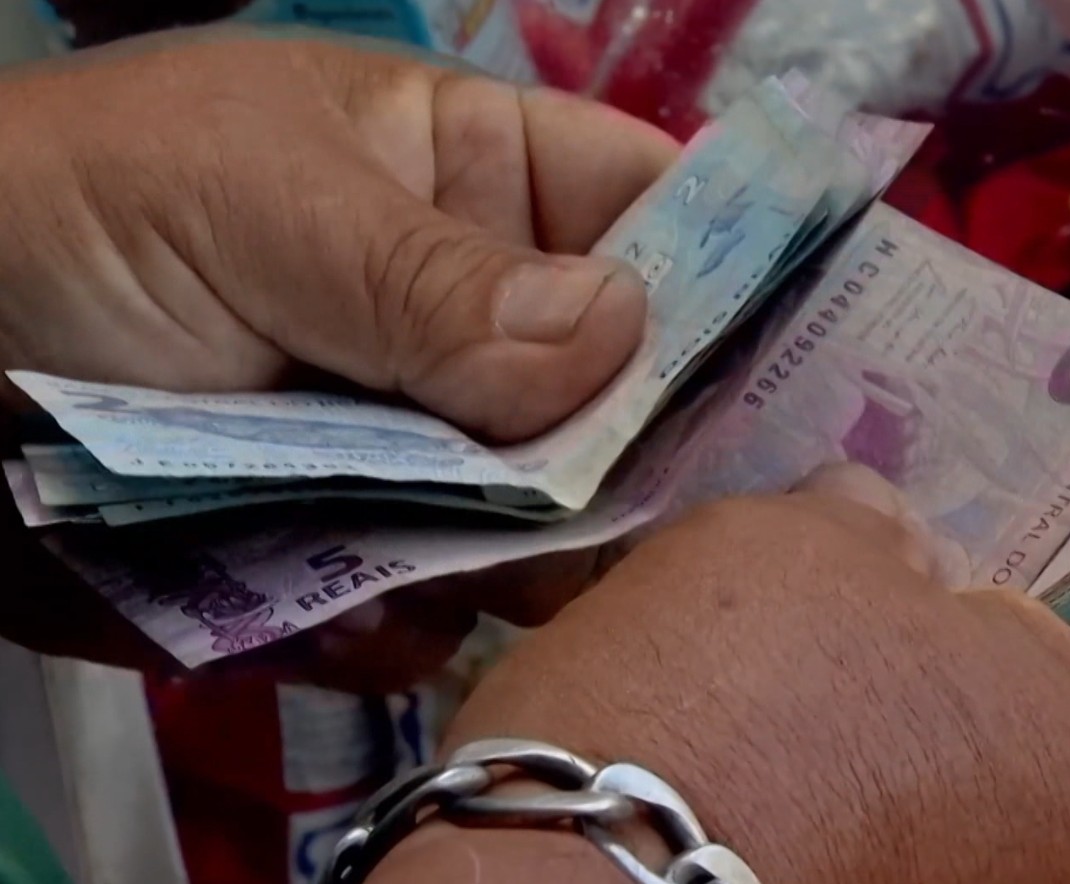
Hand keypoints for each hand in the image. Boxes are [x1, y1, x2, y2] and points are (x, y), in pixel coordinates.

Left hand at [0, 30, 677, 685]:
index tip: (800, 365)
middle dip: (634, 452)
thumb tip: (616, 336)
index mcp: (469, 180)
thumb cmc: (70, 211)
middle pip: (625, 391)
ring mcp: (419, 440)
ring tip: (484, 568)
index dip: (735, 274)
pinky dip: (413, 622)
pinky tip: (363, 614)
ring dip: (529, 556)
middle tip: (634, 508)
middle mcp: (471, 318)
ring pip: (547, 515)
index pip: (650, 209)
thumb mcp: (255, 204)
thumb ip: (431, 277)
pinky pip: (439, 599)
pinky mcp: (355, 545)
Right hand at [372, 464, 1069, 882]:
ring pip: (986, 795)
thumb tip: (883, 534)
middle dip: (1000, 648)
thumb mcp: (787, 551)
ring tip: (812, 663)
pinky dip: (863, 798)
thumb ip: (873, 529)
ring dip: (918, 724)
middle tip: (912, 579)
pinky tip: (770, 753)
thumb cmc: (699, 718)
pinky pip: (907, 852)